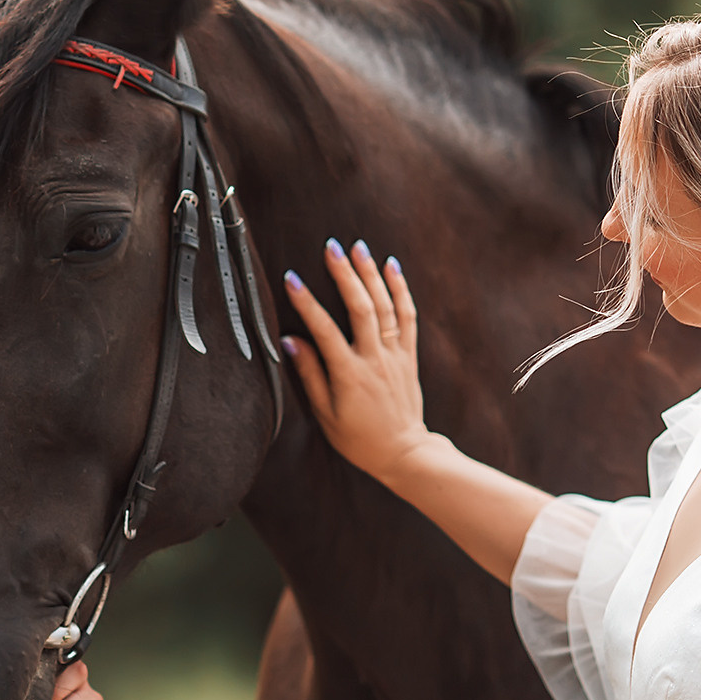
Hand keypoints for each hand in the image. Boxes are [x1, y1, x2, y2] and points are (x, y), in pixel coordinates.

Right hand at [282, 238, 438, 483]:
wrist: (404, 452)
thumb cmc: (359, 439)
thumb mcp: (326, 414)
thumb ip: (310, 375)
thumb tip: (291, 340)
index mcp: (349, 375)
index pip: (324, 331)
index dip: (307, 303)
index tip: (291, 279)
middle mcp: (374, 360)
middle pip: (360, 308)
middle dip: (344, 274)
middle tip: (331, 247)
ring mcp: (395, 355)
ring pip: (385, 306)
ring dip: (371, 274)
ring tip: (358, 247)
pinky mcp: (409, 355)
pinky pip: (408, 316)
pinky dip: (400, 289)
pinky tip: (391, 267)